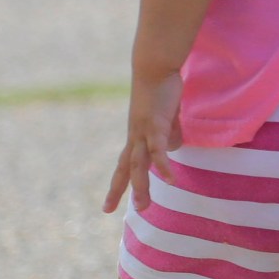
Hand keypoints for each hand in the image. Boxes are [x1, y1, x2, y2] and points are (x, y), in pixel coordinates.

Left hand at [107, 71, 182, 213]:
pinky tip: (170, 180)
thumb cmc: (161, 89)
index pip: (123, 165)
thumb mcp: (165, 117)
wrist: (154, 67)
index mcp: (136, 136)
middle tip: (108, 211)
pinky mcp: (155, 125)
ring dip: (140, 186)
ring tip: (143, 206)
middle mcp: (135, 136)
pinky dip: (163, 165)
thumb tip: (171, 149)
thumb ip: (168, 133)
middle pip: (126, 168)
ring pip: (138, 164)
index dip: (117, 185)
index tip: (107, 206)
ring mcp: (143, 131)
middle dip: (119, 190)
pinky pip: (158, 150)